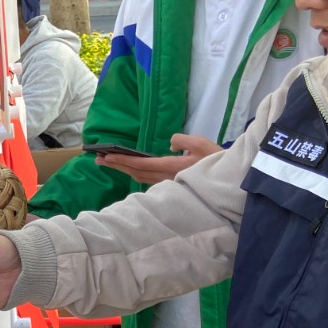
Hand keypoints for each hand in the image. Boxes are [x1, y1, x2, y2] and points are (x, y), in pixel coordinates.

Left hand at [98, 133, 221, 185]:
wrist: (230, 183)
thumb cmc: (217, 162)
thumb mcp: (201, 144)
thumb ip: (181, 141)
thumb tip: (170, 144)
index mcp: (170, 167)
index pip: (140, 164)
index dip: (122, 160)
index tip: (106, 157)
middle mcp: (166, 179)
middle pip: (136, 172)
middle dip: (116, 165)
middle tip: (97, 159)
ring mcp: (168, 184)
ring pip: (141, 177)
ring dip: (124, 169)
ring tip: (108, 162)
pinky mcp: (173, 186)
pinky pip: (150, 180)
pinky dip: (137, 174)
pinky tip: (131, 170)